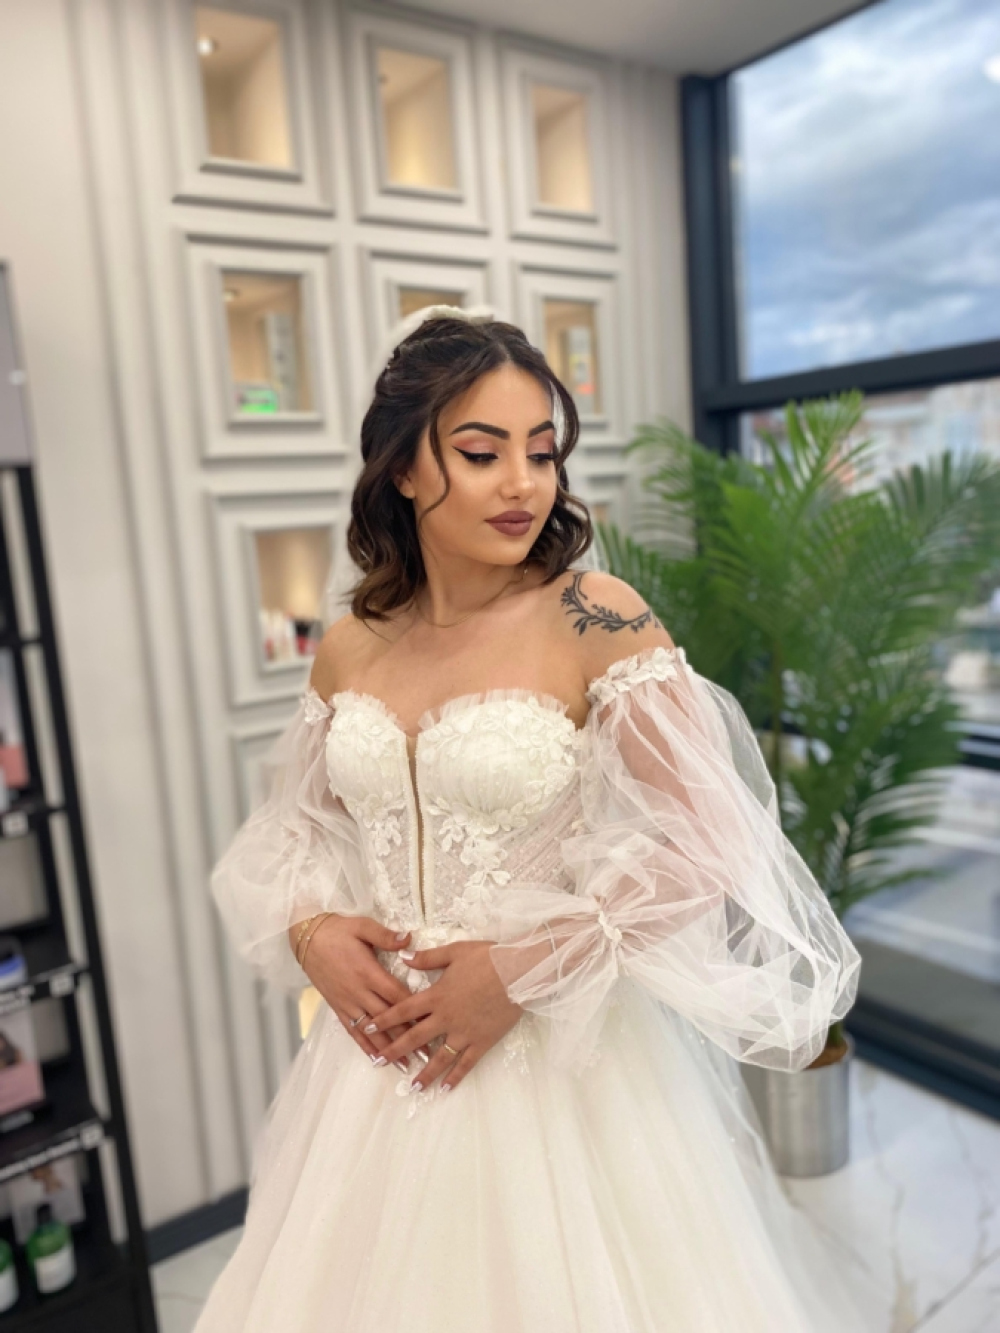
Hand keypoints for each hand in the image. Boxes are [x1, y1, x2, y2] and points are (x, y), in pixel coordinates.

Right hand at [292, 915, 420, 1070]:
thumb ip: (386, 936)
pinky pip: (352, 1031)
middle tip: (427, 1054)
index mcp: (368, 972)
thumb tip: (409, 939)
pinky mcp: (338, 1007)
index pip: (396, 995)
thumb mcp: (362, 926)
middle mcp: (358, 991)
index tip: (431, 1023)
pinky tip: (375, 1058)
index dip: (414, 1010)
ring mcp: (347, 1002)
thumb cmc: (337, 930)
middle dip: (407, 1037)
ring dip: (388, 1048)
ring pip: (371, 1031)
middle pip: (387, 1018)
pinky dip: (364, 1046)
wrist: (307, 939)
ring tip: (405, 1064)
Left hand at [363, 940, 522, 1092]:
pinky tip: (446, 1089)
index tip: (366, 1027)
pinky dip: (455, 1077)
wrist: (518, 972)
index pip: (403, 1010)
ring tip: (412, 1087)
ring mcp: (464, 1033)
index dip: (383, 1019)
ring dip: (424, 1073)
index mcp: (436, 996)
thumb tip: (403, 957)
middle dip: (394, 1051)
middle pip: (414, 1038)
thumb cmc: (487, 958)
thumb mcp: (454, 952)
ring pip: (439, 1057)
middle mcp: (446, 1018)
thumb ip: (427, 958)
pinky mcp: (482, 1041)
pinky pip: (466, 1064)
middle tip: (378, 1063)